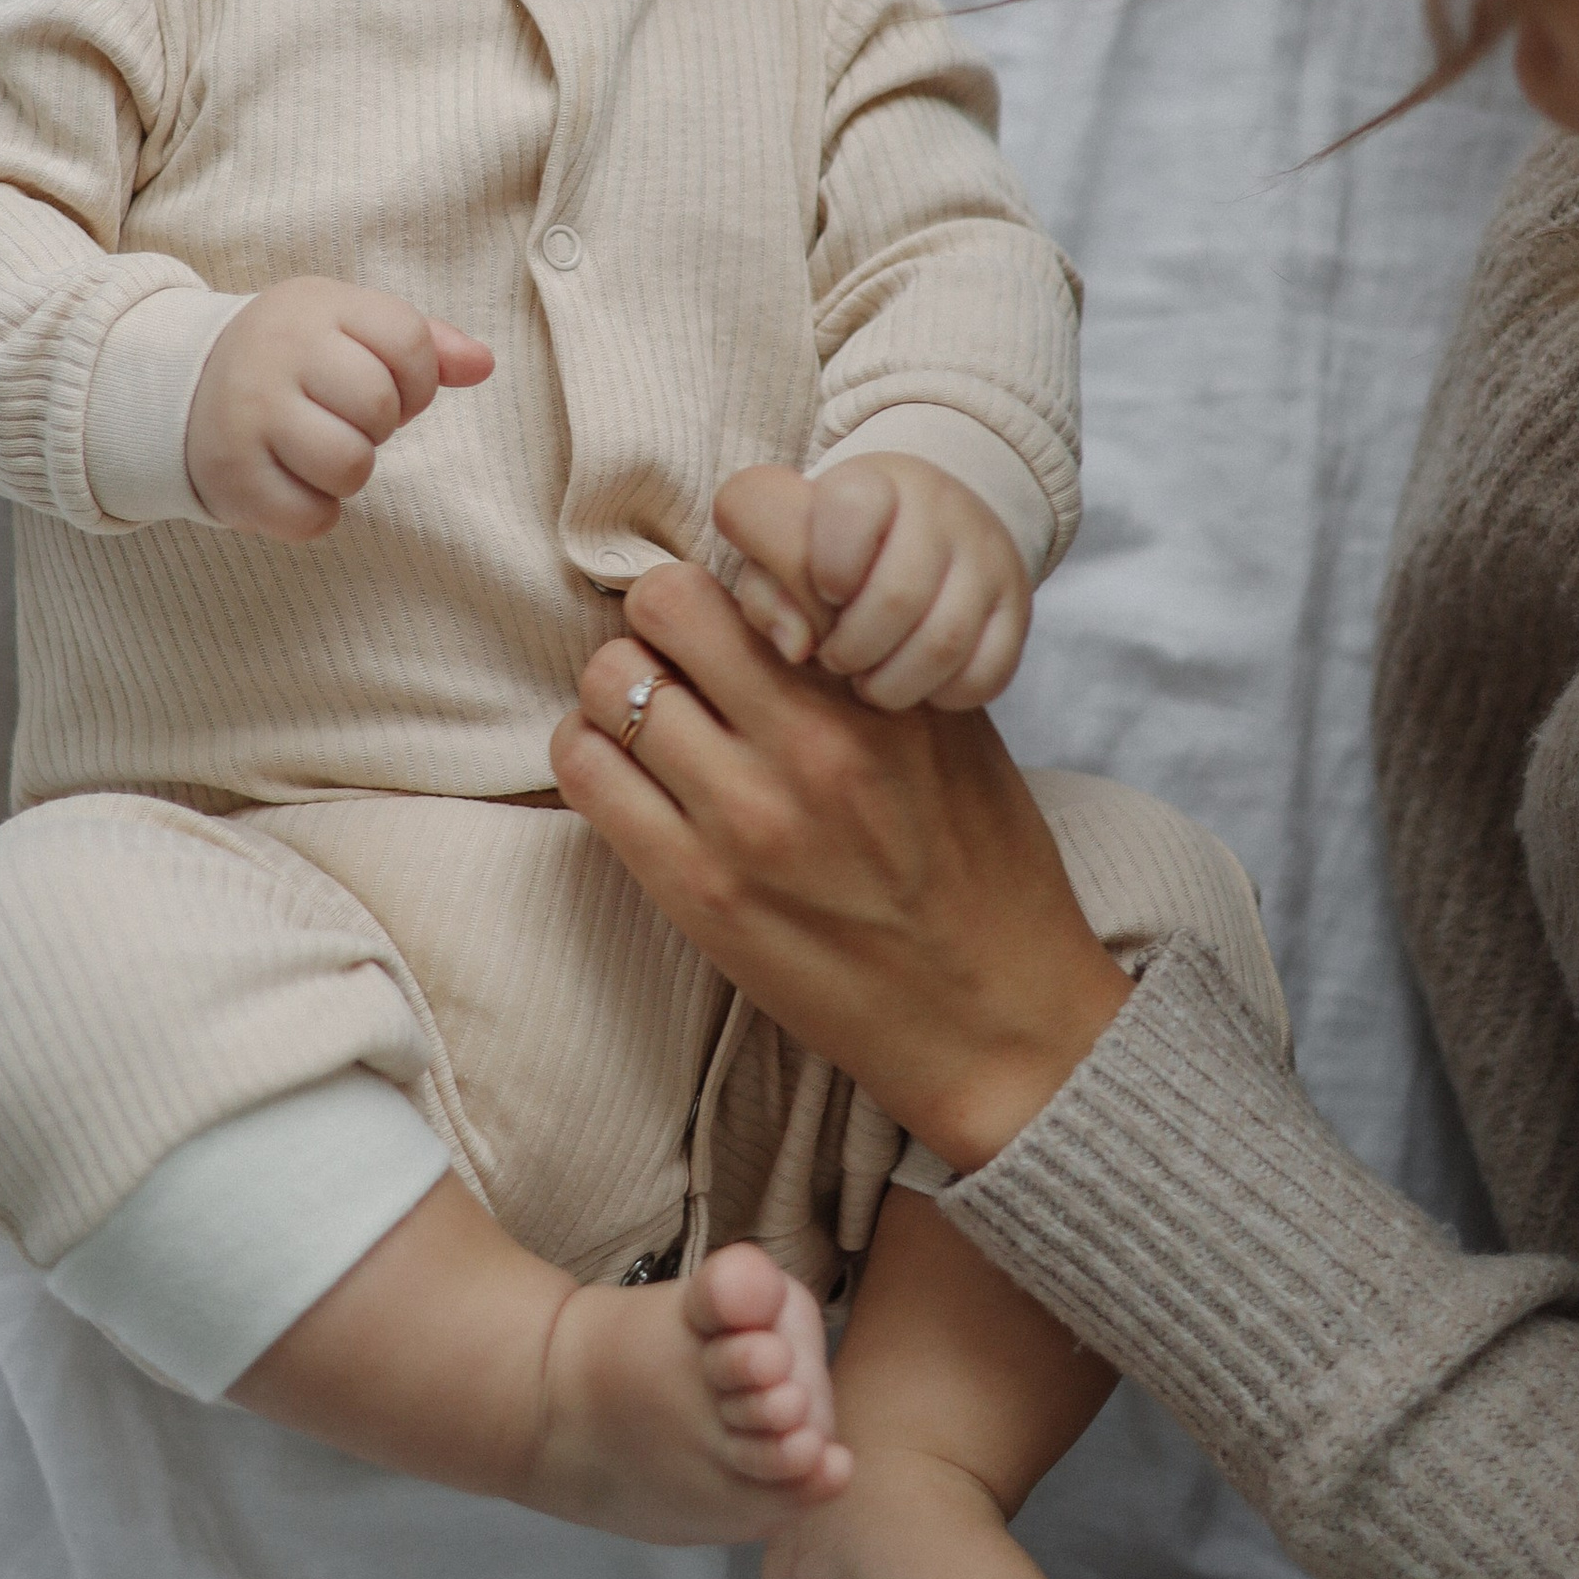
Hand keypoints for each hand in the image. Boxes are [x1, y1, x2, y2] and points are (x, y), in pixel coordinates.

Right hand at [184, 279, 491, 541]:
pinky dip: (314, 513)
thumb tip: (484, 364)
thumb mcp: (348, 326)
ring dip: (349, 472)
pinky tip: (292, 481)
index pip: (409, 342)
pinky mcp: (231, 477)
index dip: (417, 379)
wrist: (183, 390)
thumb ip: (422, 342)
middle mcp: (276, 353)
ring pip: (349, 466)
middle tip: (344, 419)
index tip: (387, 386)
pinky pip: (312, 518)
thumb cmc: (293, 359)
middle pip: (380, 406)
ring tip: (319, 451)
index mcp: (314, 306)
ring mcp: (248, 416)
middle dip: (378, 426)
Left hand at [552, 561, 1132, 1167]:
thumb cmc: (979, 866)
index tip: (735, 602)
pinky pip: (586, 770)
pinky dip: (589, 752)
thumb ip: (868, 654)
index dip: (733, 569)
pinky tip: (626, 770)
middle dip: (661, 616)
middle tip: (679, 654)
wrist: (991, 1018)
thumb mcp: (953, 731)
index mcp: (880, 692)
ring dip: (620, 686)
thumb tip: (776, 585)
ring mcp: (746, 817)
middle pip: (665, 602)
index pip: (762, 560)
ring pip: (611, 680)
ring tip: (652, 716)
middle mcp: (812, 741)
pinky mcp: (694, 888)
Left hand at [718, 456, 1031, 711]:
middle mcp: (942, 511)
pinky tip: (917, 684)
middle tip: (835, 658)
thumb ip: (766, 590)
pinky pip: (984, 674)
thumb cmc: (833, 551)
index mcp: (872, 484)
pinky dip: (942, 695)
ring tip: (868, 681)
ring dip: (892, 682)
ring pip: (943, 642)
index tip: (822, 592)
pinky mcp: (1017, 610)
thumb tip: (797, 645)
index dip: (824, 566)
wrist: (930, 527)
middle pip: (897, 596)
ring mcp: (988, 560)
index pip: (850, 508)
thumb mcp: (786, 550)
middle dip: (851, 648)